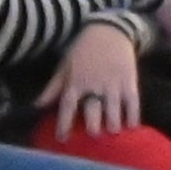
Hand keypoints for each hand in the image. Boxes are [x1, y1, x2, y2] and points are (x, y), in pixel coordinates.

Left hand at [39, 23, 143, 139]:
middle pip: (93, 109)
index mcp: (75, 81)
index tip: (62, 138)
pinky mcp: (129, 81)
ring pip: (114, 109)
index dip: (64, 123)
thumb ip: (53, 88)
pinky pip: (133, 102)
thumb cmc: (83, 50)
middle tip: (93, 135)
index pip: (68, 105)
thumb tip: (37, 106)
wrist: (110, 30)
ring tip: (113, 132)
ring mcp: (113, 84)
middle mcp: (94, 85)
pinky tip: (132, 127)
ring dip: (113, 123)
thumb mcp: (65, 66)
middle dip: (93, 125)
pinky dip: (133, 116)